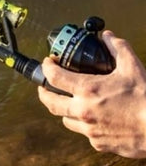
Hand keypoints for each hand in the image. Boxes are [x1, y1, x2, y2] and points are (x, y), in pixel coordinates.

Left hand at [38, 31, 145, 157]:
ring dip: (63, 109)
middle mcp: (83, 110)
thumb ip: (117, 48)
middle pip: (50, 102)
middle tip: (44, 86)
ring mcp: (89, 128)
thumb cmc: (145, 99)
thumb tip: (108, 36)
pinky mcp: (98, 143)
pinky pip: (83, 132)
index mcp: (87, 89)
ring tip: (66, 102)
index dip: (47, 66)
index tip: (48, 63)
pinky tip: (89, 118)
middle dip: (43, 92)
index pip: (54, 76)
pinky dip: (82, 124)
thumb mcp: (132, 67)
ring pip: (65, 119)